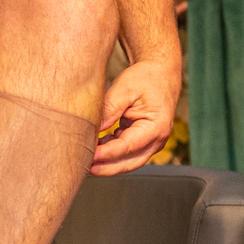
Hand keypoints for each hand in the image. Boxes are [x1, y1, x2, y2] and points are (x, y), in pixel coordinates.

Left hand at [91, 59, 179, 174]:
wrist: (160, 75)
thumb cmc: (146, 79)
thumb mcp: (125, 88)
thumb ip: (109, 109)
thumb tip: (92, 129)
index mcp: (156, 127)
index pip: (127, 147)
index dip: (106, 154)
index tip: (89, 156)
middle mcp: (157, 140)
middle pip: (129, 163)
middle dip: (105, 168)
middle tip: (83, 168)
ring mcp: (151, 144)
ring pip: (127, 162)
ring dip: (107, 163)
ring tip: (85, 160)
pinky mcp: (143, 142)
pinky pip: (126, 155)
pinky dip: (111, 154)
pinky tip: (95, 149)